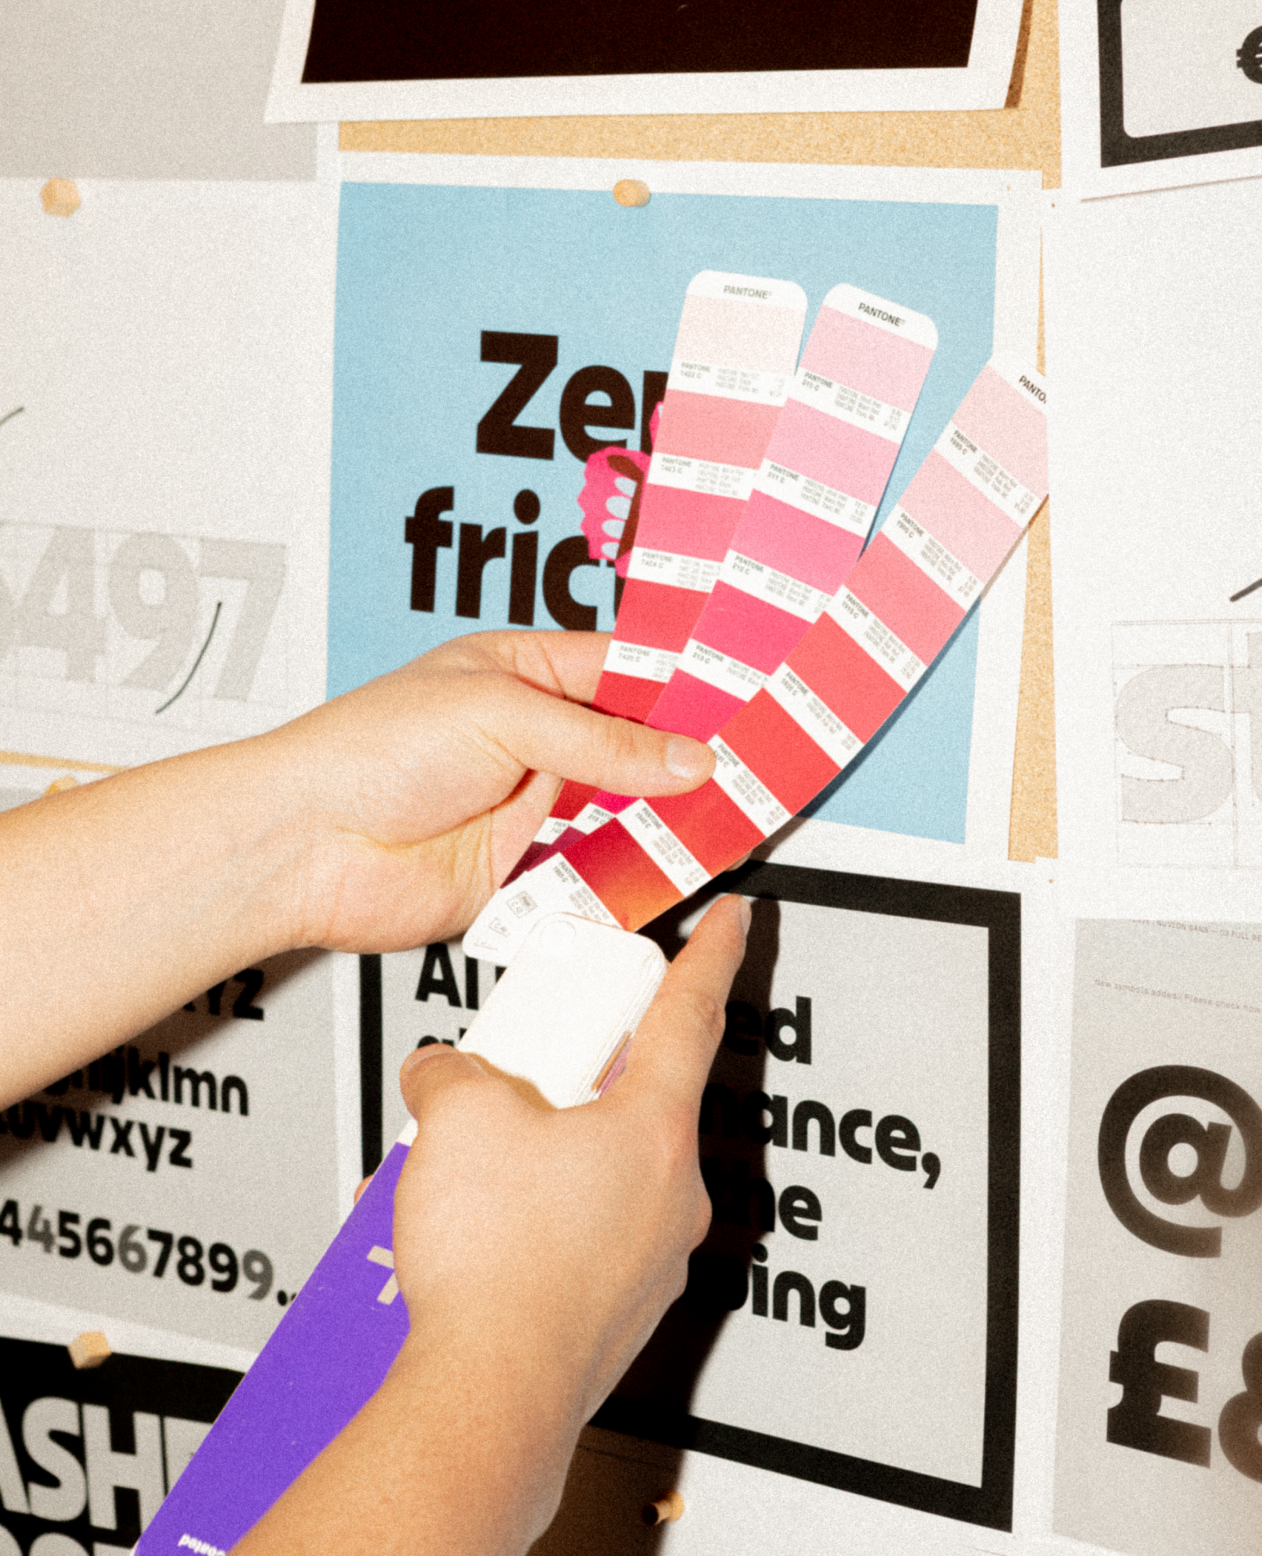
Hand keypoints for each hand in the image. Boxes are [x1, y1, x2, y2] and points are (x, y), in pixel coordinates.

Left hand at [0, 628, 713, 1098]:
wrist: (306, 846)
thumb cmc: (368, 751)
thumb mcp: (501, 715)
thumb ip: (601, 742)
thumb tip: (683, 756)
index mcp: (523, 675)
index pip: (625, 674)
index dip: (682, 689)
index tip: (739, 703)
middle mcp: (533, 741)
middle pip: (633, 750)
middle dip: (684, 762)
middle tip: (746, 770)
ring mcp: (530, 810)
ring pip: (621, 815)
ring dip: (662, 822)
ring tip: (721, 820)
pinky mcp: (522, 874)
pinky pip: (592, 875)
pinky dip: (626, 876)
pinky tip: (663, 870)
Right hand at [239, 895, 749, 1555]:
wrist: (488, 1397)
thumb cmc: (500, 1270)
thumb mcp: (458, 1121)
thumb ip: (451, 1072)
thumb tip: (440, 1070)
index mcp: (654, 1129)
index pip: (693, 1013)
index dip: (712, 953)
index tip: (733, 921)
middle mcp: (669, 1193)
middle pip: (633, 1096)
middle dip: (577, 1073)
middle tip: (524, 1066)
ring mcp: (648, 1258)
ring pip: (600, 1169)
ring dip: (543, 1152)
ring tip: (472, 1165)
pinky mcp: (613, 1307)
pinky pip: (578, 1232)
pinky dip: (533, 1214)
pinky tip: (474, 1227)